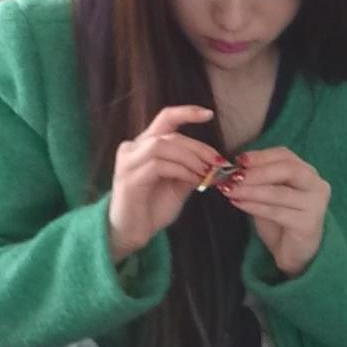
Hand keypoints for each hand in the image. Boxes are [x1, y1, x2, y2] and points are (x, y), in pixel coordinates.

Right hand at [108, 106, 218, 263]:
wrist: (132, 233)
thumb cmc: (153, 209)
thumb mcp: (178, 186)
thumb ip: (191, 170)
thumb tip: (214, 161)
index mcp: (144, 146)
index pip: (165, 119)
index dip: (186, 113)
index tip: (209, 114)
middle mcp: (132, 148)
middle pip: (170, 135)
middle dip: (198, 147)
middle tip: (218, 161)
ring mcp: (128, 162)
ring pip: (162, 145)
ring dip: (189, 158)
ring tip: (205, 172)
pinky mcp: (128, 178)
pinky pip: (159, 165)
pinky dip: (181, 171)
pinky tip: (194, 181)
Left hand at [223, 146, 329, 275]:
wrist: (295, 253)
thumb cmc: (281, 222)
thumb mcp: (269, 195)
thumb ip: (259, 181)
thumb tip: (233, 170)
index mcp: (307, 173)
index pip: (285, 156)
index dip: (261, 156)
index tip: (238, 160)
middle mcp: (316, 185)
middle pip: (288, 169)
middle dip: (257, 172)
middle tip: (233, 177)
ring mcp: (315, 204)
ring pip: (279, 192)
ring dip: (251, 190)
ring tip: (230, 191)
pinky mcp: (307, 223)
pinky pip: (276, 212)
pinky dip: (255, 207)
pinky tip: (239, 204)